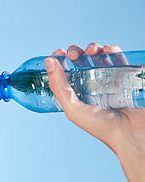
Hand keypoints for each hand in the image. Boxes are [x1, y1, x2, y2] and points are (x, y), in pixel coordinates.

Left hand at [44, 43, 144, 181]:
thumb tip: (48, 61)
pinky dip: (112, 50)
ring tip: (91, 50)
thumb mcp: (73, 108)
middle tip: (74, 53)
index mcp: (77, 95)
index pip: (65, 74)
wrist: (132, 133)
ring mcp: (109, 81)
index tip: (58, 53)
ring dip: (93, 48)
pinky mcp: (126, 76)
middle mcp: (92, 87)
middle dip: (76, 53)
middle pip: (81, 62)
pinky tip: (107, 49)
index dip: (60, 62)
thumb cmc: (102, 127)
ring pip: (99, 57)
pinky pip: (118, 58)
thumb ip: (59, 87)